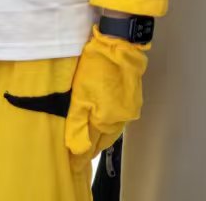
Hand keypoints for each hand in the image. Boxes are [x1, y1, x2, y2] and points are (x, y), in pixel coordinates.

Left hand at [65, 31, 148, 169]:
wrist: (119, 43)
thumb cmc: (96, 68)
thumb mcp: (79, 98)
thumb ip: (77, 128)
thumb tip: (77, 154)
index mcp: (107, 122)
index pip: (91, 149)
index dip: (79, 156)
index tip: (70, 163)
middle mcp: (122, 119)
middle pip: (103, 141)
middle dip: (91, 146)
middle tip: (77, 147)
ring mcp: (131, 108)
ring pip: (112, 129)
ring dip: (100, 133)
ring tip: (88, 132)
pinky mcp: (134, 97)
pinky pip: (119, 117)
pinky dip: (109, 119)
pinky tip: (102, 114)